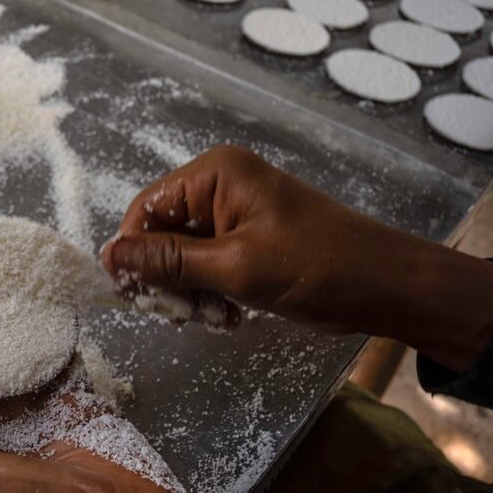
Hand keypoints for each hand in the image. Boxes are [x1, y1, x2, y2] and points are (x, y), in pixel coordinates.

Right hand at [101, 145, 492, 371]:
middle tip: (183, 315)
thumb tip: (107, 256)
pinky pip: (207, 268)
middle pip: (162, 234)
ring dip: (189, 293)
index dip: (133, 252)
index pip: (146, 209)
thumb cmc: (315, 266)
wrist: (385, 286)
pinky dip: (210, 294)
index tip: (133, 296)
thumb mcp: (235, 267)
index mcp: (215, 175)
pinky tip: (229, 316)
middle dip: (166, 278)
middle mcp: (220, 187)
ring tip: (214, 317)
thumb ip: (168, 262)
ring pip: (182, 257)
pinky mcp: (247, 243)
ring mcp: (235, 216)